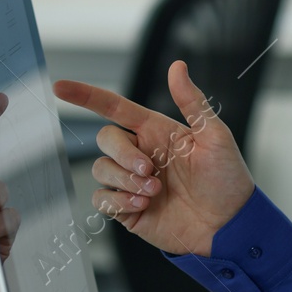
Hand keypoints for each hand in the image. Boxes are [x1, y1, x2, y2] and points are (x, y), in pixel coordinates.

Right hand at [53, 61, 255, 256]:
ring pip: (101, 169)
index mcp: (157, 132)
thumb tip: (177, 66)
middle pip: (105, 139)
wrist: (230, 225)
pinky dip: (118, 200)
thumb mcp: (215, 137)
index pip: (114, 108)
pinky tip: (143, 204)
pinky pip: (102, 198)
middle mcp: (141, 154)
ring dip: (125, 180)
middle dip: (123, 154)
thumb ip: (192, 102)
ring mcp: (132, 182)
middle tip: (151, 170)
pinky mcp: (128, 208)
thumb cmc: (228, 179)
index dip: (87, 96)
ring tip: (155, 191)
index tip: (60, 86)